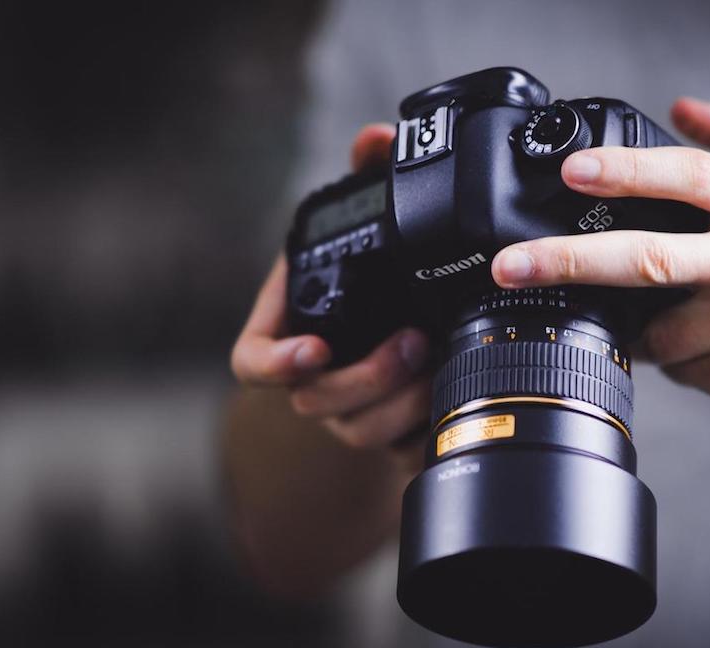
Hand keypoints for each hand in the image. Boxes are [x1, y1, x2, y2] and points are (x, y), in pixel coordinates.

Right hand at [231, 123, 430, 464]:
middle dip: (365, 379)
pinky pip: (398, 448)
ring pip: (359, 430)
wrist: (407, 320)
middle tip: (413, 343)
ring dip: (400, 404)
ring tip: (441, 365)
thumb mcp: (367, 222)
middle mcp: (313, 374)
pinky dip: (426, 428)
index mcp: (291, 324)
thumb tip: (376, 138)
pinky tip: (456, 398)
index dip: (274, 363)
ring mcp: (348, 409)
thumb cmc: (372, 271)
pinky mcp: (389, 431)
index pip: (252, 362)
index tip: (315, 348)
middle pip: (314, 401)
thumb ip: (367, 177)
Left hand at [491, 98, 709, 441]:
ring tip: (695, 323)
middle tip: (513, 266)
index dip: (626, 169)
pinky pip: (681, 371)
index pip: (689, 175)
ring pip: (657, 331)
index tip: (572, 171)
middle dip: (568, 261)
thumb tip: (684, 106)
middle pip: (649, 257)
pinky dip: (682, 363)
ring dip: (651, 332)